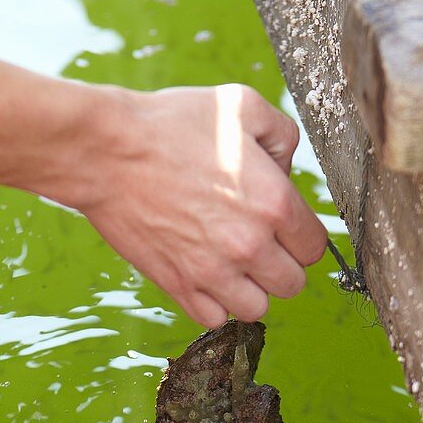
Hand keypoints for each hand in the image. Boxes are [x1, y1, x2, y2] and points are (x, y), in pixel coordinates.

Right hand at [68, 84, 327, 326]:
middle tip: (260, 243)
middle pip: (293, 283)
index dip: (302, 235)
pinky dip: (215, 304)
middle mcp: (249, 244)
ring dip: (251, 289)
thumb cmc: (170, 124)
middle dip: (282, 264)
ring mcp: (213, 271)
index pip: (315, 246)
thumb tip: (289, 169)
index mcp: (274, 203)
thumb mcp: (241, 105)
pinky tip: (207, 276)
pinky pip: (215, 318)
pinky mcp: (179, 286)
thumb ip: (283, 135)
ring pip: (258, 308)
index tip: (284, 226)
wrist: (107, 151)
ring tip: (234, 264)